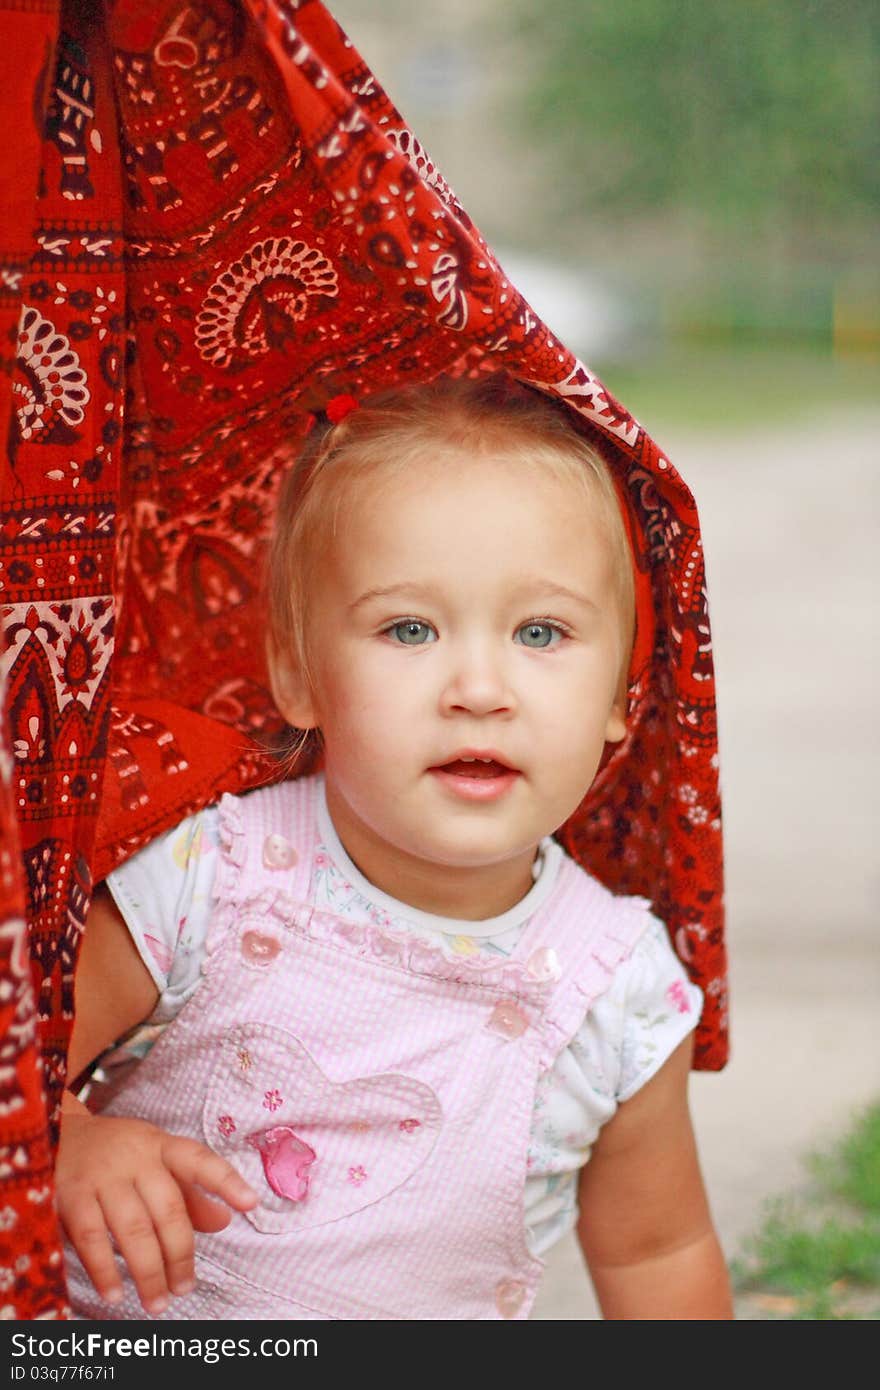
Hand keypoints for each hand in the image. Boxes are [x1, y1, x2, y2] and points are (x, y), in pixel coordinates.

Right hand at [57, 1094, 258, 1314]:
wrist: (56, 1135)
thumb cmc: (117, 1155)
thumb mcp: (155, 1162)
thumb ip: (190, 1192)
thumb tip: (224, 1221)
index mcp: (160, 1146)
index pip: (198, 1161)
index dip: (225, 1181)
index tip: (250, 1204)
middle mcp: (135, 1158)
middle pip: (167, 1209)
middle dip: (180, 1254)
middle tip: (185, 1288)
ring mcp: (102, 1176)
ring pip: (133, 1229)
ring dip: (149, 1271)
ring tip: (159, 1301)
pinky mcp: (70, 1196)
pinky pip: (91, 1239)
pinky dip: (104, 1270)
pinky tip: (116, 1293)